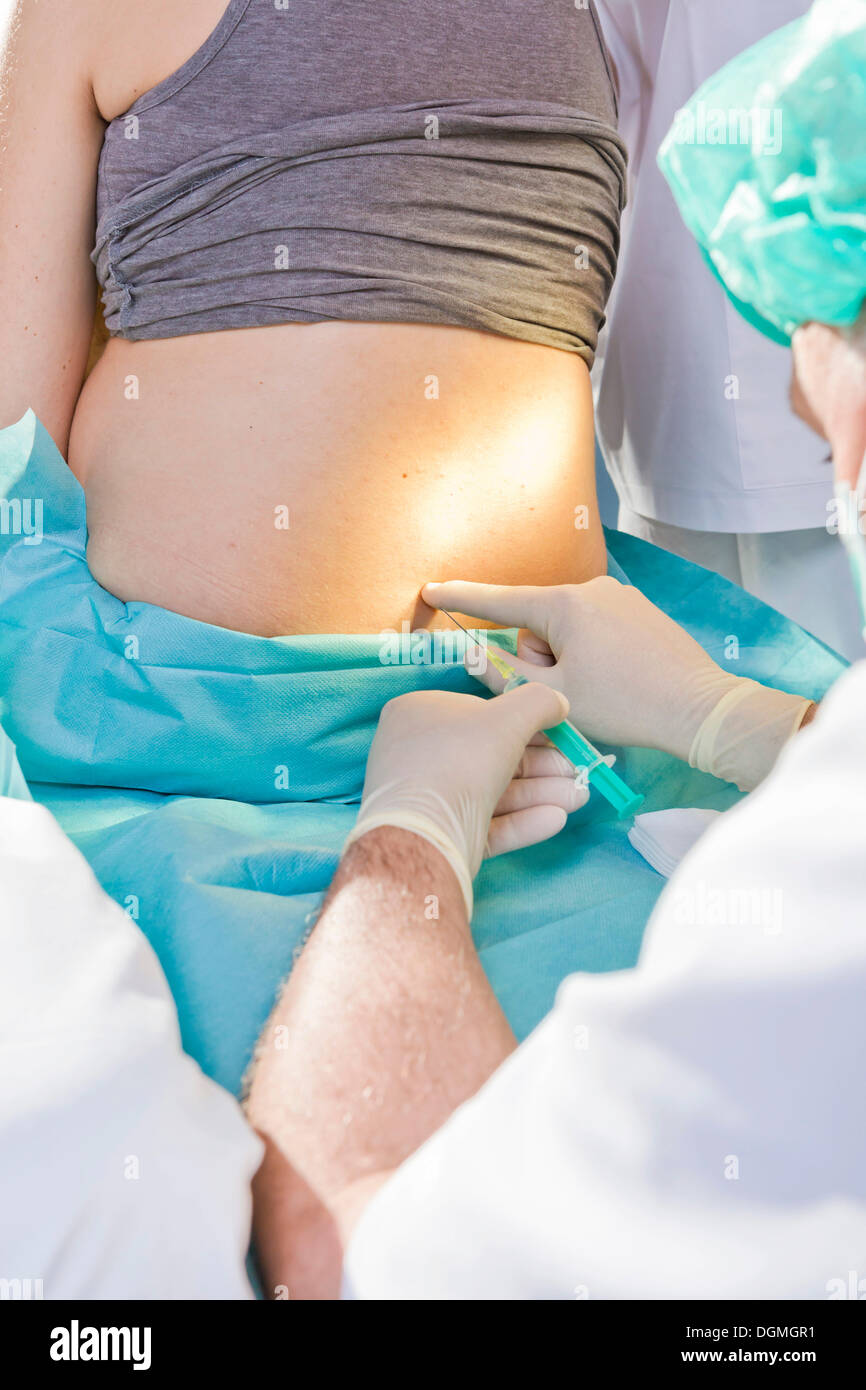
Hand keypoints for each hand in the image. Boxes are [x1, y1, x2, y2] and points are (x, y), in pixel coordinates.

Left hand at [344, 684, 586, 916]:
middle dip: (542, 767)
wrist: (424, 831)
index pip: (482, 714)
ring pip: (493, 791)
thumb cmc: (462, 757)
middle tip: (579, 773)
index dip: (528, 725)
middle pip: (493, 755)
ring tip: (580, 798)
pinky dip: (521, 820)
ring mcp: (428, 797)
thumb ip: (539, 703)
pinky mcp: (440, 834)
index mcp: (421, 713)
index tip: (562, 736)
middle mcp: (420, 753)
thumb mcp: (508, 716)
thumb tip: (559, 703)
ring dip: (540, 793)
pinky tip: (556, 819)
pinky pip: (485, 823)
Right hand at [422, 577, 812, 791]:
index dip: (461, 599)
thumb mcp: (553, 697)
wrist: (698, 708)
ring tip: (601, 691)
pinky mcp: (641, 612)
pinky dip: (594, 656)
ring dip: (568, 661)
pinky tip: (620, 681)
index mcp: (564, 604)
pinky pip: (596, 631)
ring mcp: (620, 597)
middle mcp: (591, 589)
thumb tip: (478, 656)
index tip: (430, 589)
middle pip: (537, 626)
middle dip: (540, 660)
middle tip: (569, 694)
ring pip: (567, 632)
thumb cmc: (623, 704)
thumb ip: (505, 677)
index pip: (499, 601)